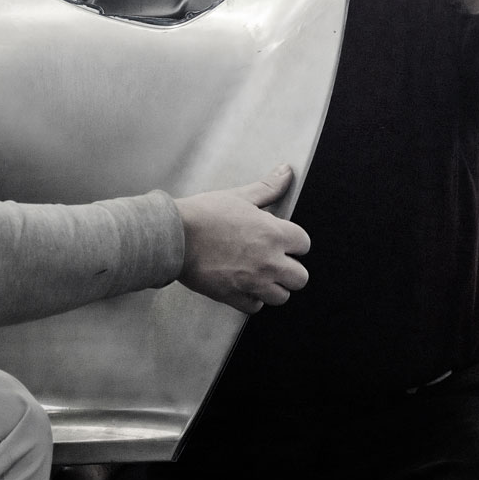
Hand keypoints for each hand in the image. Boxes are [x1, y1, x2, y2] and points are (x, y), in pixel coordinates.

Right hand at [175, 165, 309, 313]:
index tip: (284, 241)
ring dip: (273, 286)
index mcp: (273, 234)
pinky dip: (252, 299)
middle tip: (275, 260)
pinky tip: (244, 286)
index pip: (304, 244)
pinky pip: (255, 307)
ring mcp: (252, 282)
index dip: (295, 242)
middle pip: (300, 277)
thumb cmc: (203, 215)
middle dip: (290, 268)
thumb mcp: (239, 196)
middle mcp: (268, 261)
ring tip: (260, 274)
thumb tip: (286, 172)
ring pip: (281, 296)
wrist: (174, 236)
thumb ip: (268, 187)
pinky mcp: (233, 296)